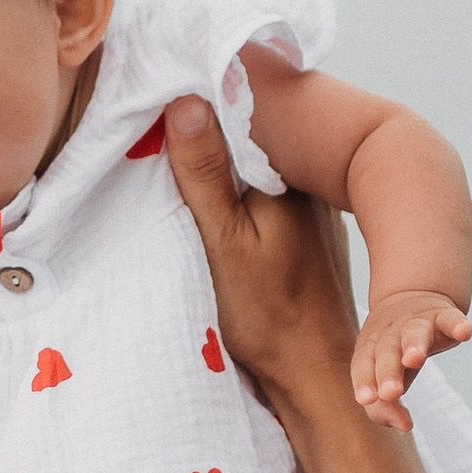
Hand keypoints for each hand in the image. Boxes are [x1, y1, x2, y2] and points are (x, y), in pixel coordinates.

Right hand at [162, 97, 361, 420]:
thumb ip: (204, 175)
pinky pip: (267, 195)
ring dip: (224, 167)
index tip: (155, 110)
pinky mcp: (310, 232)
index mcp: (289, 174)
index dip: (195, 110)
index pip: (237, 118)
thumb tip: (185, 101)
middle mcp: (309, 180)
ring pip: (257, 169)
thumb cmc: (270, 315)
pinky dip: (242, 195)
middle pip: (248, 141)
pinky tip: (221, 210)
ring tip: (182, 169)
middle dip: (208, 136)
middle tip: (160, 139)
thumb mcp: (222, 243)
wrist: (316, 372)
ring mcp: (313, 206)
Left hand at [352, 287, 471, 433]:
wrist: (414, 296)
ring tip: (414, 359)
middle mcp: (391, 332)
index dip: (364, 381)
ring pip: (413, 332)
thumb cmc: (394, 349)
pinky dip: (457, 324)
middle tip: (390, 393)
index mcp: (371, 347)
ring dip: (413, 345)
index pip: (363, 364)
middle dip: (387, 371)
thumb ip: (383, 408)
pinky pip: (450, 319)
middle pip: (386, 351)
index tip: (367, 399)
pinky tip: (465, 332)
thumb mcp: (383, 376)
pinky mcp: (444, 315)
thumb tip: (405, 427)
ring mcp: (418, 322)